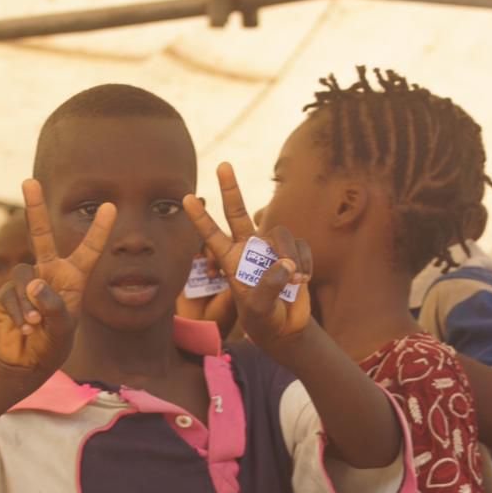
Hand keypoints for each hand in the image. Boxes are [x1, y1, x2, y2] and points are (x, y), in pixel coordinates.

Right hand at [0, 180, 115, 373]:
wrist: (28, 360)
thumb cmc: (55, 343)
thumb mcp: (63, 329)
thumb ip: (54, 306)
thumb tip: (34, 284)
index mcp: (73, 278)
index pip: (89, 251)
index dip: (99, 230)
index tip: (110, 206)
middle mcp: (49, 273)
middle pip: (40, 235)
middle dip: (33, 208)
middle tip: (29, 180)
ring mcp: (27, 281)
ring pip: (24, 277)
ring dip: (30, 303)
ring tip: (37, 324)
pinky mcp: (6, 293)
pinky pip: (10, 295)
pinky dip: (18, 313)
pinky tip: (24, 328)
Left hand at [183, 163, 311, 349]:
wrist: (286, 328)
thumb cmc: (264, 321)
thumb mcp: (260, 309)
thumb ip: (268, 287)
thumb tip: (286, 264)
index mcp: (231, 262)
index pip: (212, 236)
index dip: (201, 218)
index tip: (187, 198)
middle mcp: (248, 249)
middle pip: (237, 213)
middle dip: (231, 189)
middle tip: (223, 165)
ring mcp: (271, 249)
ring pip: (278, 234)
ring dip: (287, 254)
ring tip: (294, 279)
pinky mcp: (293, 252)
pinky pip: (300, 246)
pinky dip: (304, 263)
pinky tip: (303, 280)